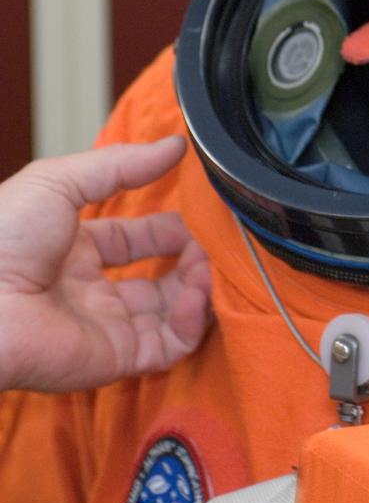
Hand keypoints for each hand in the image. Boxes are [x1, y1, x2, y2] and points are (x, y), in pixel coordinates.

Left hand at [0, 136, 211, 391]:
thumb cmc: (3, 236)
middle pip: (163, 278)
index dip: (171, 228)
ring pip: (173, 313)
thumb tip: (176, 145)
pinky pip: (170, 345)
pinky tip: (197, 294)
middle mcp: (93, 290)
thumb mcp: (60, 181)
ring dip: (201, 289)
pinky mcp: (116, 358)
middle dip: (194, 260)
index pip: (139, 239)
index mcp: (77, 248)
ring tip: (209, 267)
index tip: (201, 214)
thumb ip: (121, 164)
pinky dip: (194, 322)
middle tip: (214, 244)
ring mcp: (106, 326)